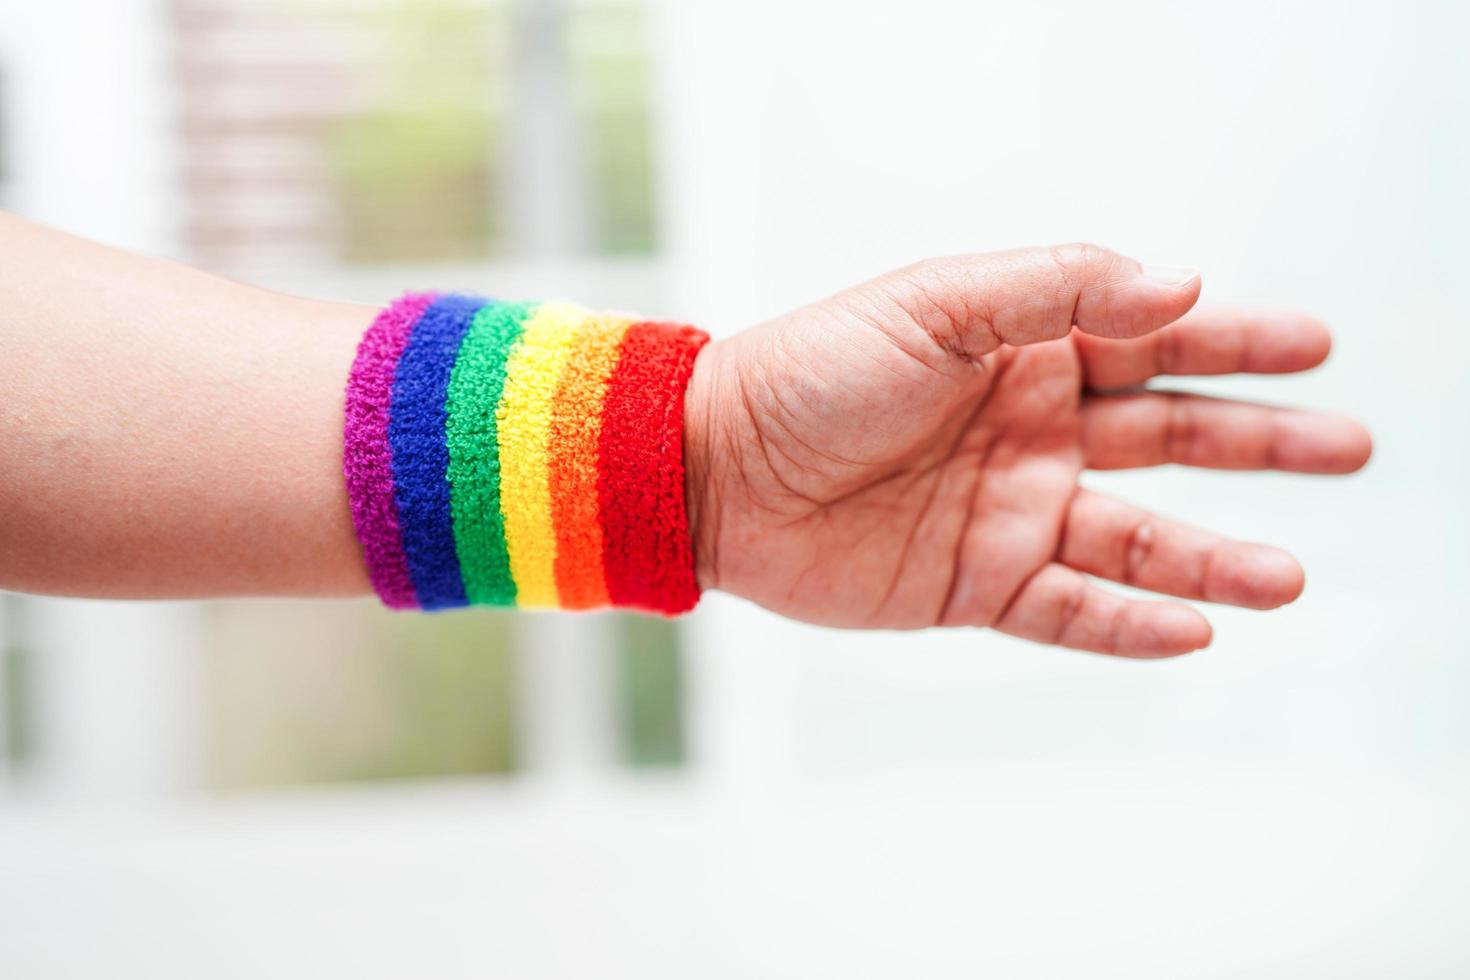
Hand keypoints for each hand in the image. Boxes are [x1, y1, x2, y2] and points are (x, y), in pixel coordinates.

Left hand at [683, 244, 1371, 656]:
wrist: (712, 468)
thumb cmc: (811, 371)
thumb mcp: (935, 304)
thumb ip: (1056, 289)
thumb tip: (1181, 285)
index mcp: (1024, 350)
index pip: (1152, 343)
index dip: (1234, 343)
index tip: (1314, 344)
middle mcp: (1031, 431)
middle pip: (1170, 438)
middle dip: (1260, 442)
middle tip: (1348, 447)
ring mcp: (1008, 512)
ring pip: (1134, 539)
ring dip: (1213, 559)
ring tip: (1289, 576)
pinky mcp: (973, 585)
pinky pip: (1068, 612)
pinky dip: (1129, 625)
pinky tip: (1195, 630)